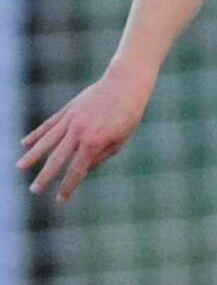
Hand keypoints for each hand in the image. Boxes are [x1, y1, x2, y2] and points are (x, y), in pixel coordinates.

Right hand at [18, 69, 152, 201]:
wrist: (125, 85)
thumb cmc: (128, 116)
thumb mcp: (120, 141)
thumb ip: (100, 157)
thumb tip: (83, 170)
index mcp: (94, 143)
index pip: (77, 170)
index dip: (68, 186)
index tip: (60, 200)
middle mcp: (78, 132)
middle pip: (57, 158)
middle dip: (45, 176)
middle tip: (34, 190)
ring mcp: (71, 120)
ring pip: (46, 140)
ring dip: (32, 155)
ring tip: (20, 167)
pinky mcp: (68, 110)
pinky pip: (49, 125)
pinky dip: (37, 134)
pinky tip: (25, 144)